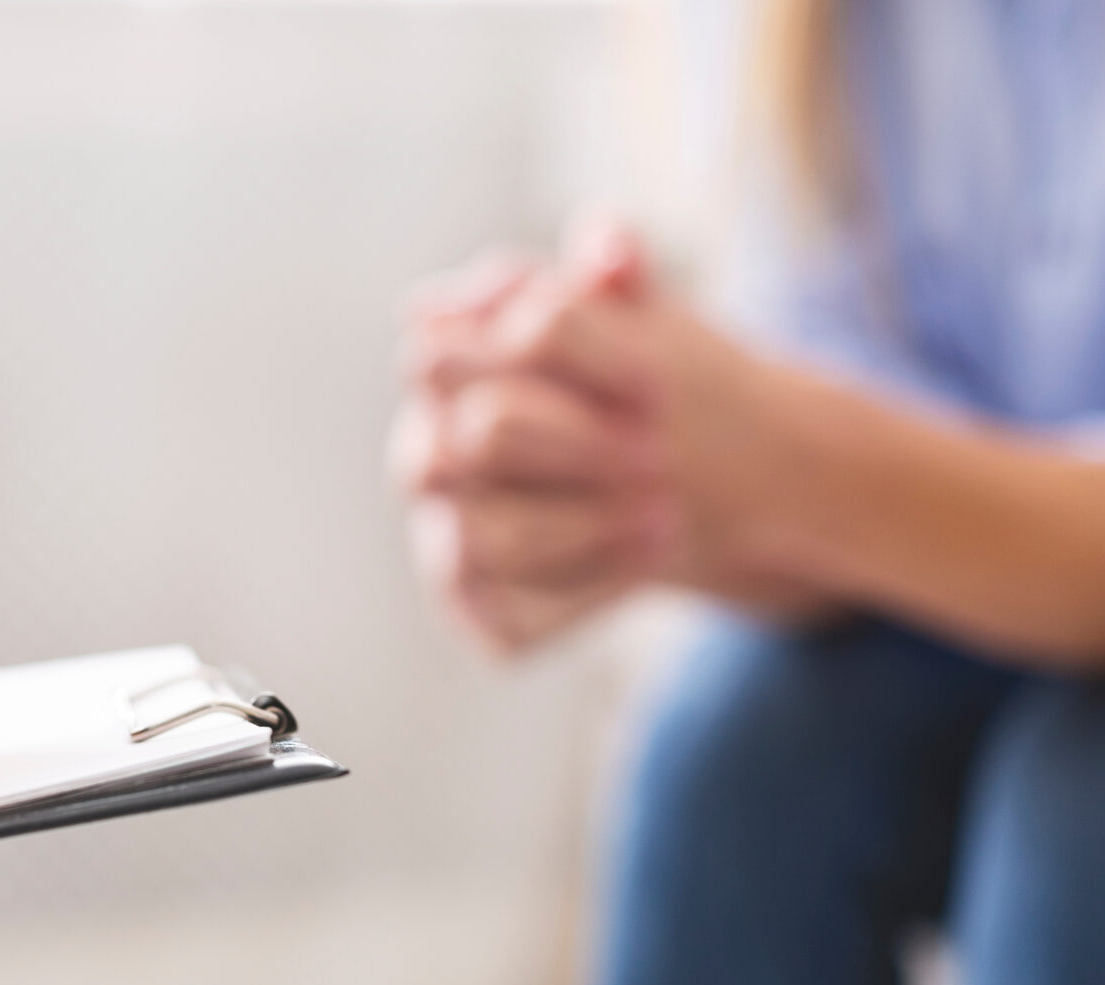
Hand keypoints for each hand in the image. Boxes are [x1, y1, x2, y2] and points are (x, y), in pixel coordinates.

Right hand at [391, 222, 837, 651]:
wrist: (678, 473)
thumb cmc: (633, 382)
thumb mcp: (636, 313)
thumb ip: (618, 271)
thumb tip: (607, 249)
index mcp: (443, 363)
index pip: (470, 345)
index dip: (572, 361)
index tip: (662, 382)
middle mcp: (426, 450)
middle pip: (481, 436)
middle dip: (581, 444)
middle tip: (663, 451)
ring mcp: (445, 530)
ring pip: (488, 537)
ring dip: (588, 526)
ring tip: (668, 514)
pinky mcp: (477, 606)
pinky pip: (515, 616)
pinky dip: (589, 590)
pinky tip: (648, 561)